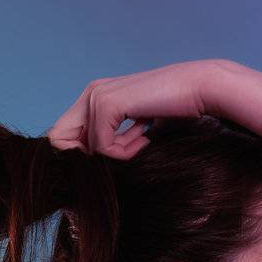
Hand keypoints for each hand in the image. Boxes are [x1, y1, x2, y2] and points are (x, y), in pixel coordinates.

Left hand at [45, 59, 229, 160]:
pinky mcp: (107, 105)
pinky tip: (145, 134)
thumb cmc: (175, 111)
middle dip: (89, 158)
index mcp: (96, 96)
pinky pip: (102, 148)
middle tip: (124, 151)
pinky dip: (125, 151)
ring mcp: (97, 96)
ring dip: (117, 153)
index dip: (82, 155)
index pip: (63, 137)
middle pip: (60, 142)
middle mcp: (92, 92)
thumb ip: (113, 140)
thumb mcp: (135, 129)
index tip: (115, 154)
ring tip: (141, 137)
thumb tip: (94, 172)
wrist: (201, 90)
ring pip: (86, 150)